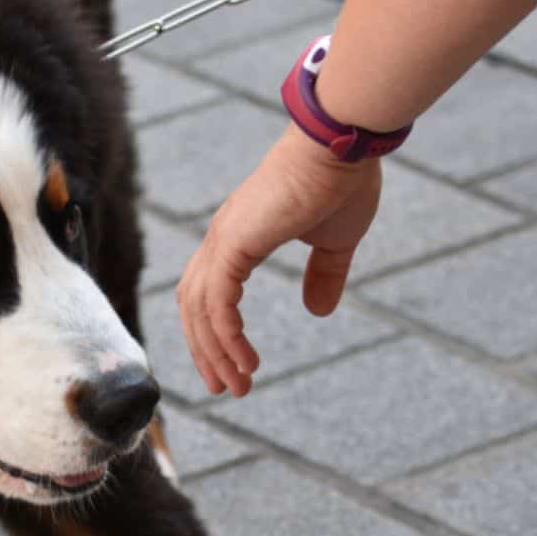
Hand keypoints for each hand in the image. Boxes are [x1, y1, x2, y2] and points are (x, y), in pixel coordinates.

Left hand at [176, 124, 382, 396]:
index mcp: (238, 236)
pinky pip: (218, 303)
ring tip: (237, 386)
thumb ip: (324, 276)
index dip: (215, 331)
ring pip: (200, 310)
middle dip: (206, 351)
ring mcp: (223, 239)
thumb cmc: (341, 183)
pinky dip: (227, 337)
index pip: (209, 291)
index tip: (233, 366)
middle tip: (224, 388)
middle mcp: (222, 238)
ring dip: (216, 353)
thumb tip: (317, 311)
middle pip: (193, 306)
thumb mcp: (334, 243)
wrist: (342, 147)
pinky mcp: (233, 244)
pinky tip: (244, 362)